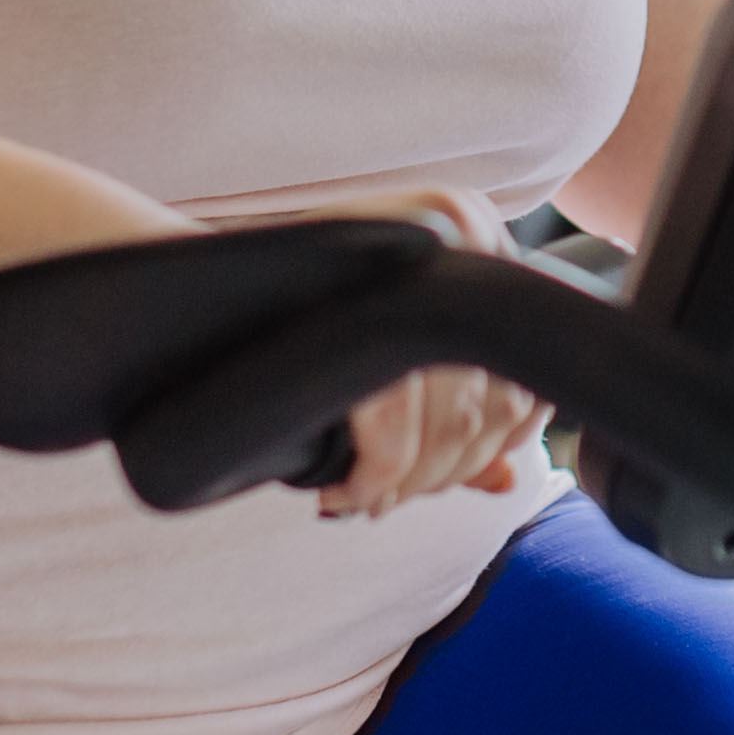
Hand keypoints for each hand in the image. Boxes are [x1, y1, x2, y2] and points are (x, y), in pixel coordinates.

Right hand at [303, 187, 549, 519]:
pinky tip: (345, 489)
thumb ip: (456, 409)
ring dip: (407, 482)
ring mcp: (425, 259)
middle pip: (495, 401)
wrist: (206, 284)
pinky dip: (374, 476)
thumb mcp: (390, 348)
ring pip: (455, 420)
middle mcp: (469, 235)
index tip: (439, 476)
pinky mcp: (373, 299)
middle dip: (442, 472)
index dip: (493, 445)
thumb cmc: (299, 318)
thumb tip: (506, 479)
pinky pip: (396, 424)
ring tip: (364, 498)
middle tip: (389, 499)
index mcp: (483, 237)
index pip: (527, 373)